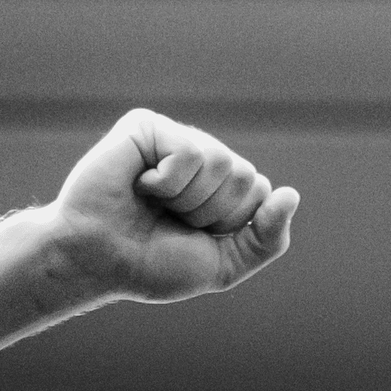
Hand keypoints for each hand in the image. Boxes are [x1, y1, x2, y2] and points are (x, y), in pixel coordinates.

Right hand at [52, 109, 298, 305]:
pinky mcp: (148, 126)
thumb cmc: (151, 264)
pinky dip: (168, 182)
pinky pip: (190, 151)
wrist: (98, 260)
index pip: (258, 193)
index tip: (191, 235)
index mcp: (220, 188)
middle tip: (170, 220)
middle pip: (245, 176)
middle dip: (211, 212)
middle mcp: (201, 158)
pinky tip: (140, 184)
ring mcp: (175, 138)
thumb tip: (291, 195)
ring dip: (188, 199)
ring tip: (154, 204)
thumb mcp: (222, 265)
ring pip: (221, 162)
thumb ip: (266, 239)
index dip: (229, 225)